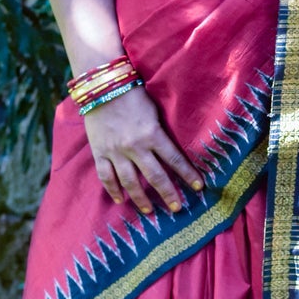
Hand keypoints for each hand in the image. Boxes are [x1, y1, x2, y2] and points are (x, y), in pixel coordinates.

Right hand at [82, 85, 203, 212]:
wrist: (102, 87)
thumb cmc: (133, 95)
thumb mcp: (154, 110)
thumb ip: (161, 131)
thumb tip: (174, 150)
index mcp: (152, 134)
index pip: (175, 159)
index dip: (188, 174)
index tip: (198, 187)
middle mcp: (135, 147)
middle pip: (155, 177)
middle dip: (168, 194)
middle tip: (177, 208)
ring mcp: (116, 151)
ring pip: (130, 182)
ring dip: (141, 199)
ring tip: (150, 211)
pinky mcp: (100, 152)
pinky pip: (106, 176)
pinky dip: (113, 190)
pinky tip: (121, 200)